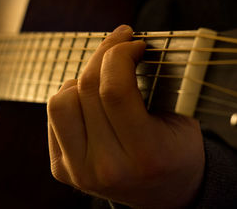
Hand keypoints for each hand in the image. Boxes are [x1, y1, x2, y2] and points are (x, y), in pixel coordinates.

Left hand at [47, 25, 204, 207]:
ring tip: (100, 79)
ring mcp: (78, 171)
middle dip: (103, 54)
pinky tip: (88, 101)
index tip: (134, 42)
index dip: (120, 54)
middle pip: (86, 90)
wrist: (162, 194)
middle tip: (119, 43)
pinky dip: (69, 98)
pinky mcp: (61, 169)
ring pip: (60, 102)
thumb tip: (123, 42)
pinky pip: (54, 117)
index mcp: (145, 155)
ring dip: (80, 80)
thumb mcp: (182, 120)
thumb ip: (157, 83)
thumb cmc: (175, 151)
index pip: (115, 91)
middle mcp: (106, 168)